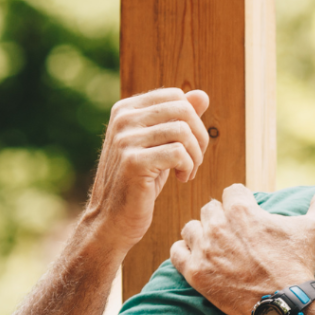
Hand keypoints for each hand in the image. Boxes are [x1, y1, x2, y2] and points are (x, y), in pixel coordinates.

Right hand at [84, 88, 209, 252]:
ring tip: (187, 172)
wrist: (112, 219)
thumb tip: (202, 95)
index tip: (189, 145)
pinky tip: (182, 180)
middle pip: (183, 110)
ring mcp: (125, 139)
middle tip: (195, 161)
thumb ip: (179, 119)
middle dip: (199, 137)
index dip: (193, 120)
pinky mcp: (133, 162)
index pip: (176, 96)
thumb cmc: (140, 181)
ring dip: (196, 156)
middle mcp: (123, 119)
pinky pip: (179, 153)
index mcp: (126, 109)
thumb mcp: (160, 145)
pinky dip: (189, 167)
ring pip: (183, 132)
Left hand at [171, 184, 314, 314]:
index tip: (246, 213)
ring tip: (214, 246)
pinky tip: (197, 258)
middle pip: (209, 208)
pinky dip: (184, 253)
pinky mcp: (195, 272)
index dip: (240, 201)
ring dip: (201, 234)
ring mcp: (204, 249)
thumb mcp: (313, 230)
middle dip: (220, 217)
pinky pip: (177, 253)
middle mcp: (218, 225)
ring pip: (191, 229)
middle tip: (233, 234)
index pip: (231, 191)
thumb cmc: (297, 264)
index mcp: (242, 211)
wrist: (284, 303)